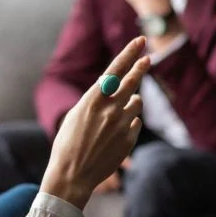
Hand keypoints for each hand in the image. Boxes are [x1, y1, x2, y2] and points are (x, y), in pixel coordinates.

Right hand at [40, 37, 149, 209]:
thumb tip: (118, 89)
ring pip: (136, 103)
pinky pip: (135, 123)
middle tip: (148, 58)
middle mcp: (109, 110)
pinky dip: (128, 124)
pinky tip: (113, 135)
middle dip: (140, 68)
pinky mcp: (129, 140)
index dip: (128, 54)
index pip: (114, 71)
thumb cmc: (68, 144)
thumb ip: (97, 100)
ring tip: (115, 115)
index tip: (139, 41)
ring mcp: (121, 125)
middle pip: (132, 82)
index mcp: (92, 101)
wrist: (72, 175)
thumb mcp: (77, 115)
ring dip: (130, 103)